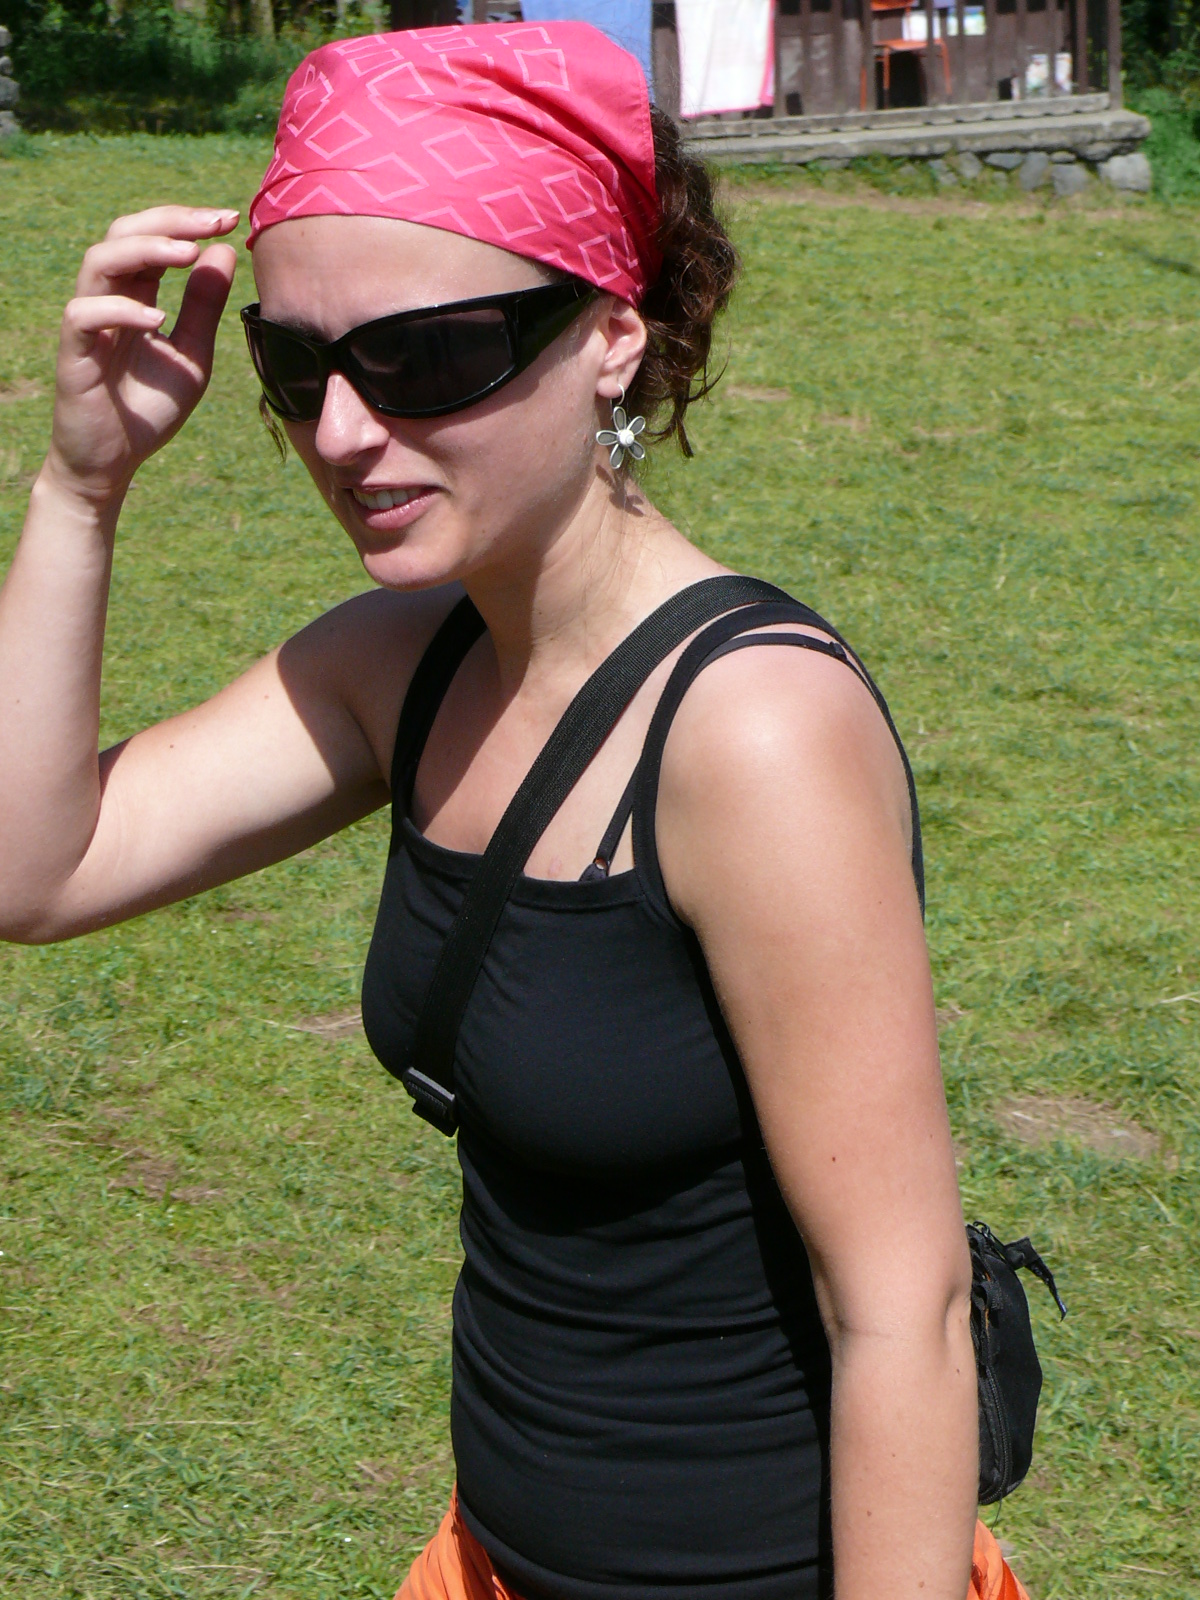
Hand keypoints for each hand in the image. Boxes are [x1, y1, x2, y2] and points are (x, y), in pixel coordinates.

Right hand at [45, 206, 239, 504]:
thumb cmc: (148, 410)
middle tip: (214, 221)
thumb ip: (204, 307)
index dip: (187, 222)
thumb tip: (224, 251)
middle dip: (170, 221)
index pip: (154, 239)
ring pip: (99, 261)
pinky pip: (83, 315)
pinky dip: (120, 310)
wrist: (113, 462)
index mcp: (135, 295)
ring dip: (145, 250)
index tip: (229, 219)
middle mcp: (107, 299)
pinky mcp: (73, 354)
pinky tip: (158, 319)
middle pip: (122, 232)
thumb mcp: (192, 355)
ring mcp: (87, 324)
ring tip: (188, 254)